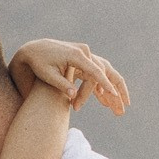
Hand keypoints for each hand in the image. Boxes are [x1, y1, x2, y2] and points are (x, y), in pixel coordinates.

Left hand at [10, 37, 127, 116]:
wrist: (34, 49)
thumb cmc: (39, 63)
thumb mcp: (48, 75)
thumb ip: (61, 84)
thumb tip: (72, 95)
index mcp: (77, 55)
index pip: (95, 71)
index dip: (105, 85)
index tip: (114, 96)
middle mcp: (84, 52)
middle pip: (106, 72)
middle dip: (115, 91)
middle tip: (124, 107)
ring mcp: (85, 55)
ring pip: (104, 74)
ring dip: (110, 91)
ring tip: (118, 109)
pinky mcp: (83, 60)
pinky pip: (96, 74)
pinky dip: (100, 87)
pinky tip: (105, 101)